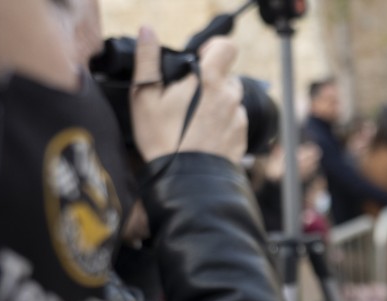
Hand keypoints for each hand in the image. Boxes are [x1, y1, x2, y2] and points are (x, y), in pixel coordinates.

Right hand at [130, 26, 247, 163]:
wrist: (185, 183)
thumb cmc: (162, 139)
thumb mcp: (144, 96)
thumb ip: (147, 60)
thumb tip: (147, 32)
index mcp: (209, 80)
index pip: (226, 47)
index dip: (214, 48)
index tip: (200, 59)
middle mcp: (229, 97)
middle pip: (227, 76)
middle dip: (211, 82)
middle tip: (189, 98)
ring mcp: (238, 119)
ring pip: (232, 100)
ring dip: (218, 104)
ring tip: (195, 121)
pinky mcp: (241, 139)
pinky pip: (235, 123)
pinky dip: (224, 125)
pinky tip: (204, 136)